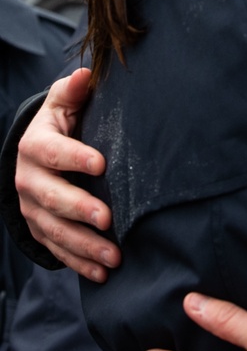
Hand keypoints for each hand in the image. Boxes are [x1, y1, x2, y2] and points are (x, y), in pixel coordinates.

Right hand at [15, 67, 118, 280]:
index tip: (102, 163)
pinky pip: (57, 250)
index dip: (75, 157)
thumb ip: (73, 90)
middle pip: (51, 198)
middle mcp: (28, 180)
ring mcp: (32, 209)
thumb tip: (83, 76)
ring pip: (55, 231)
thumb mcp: (64, 102)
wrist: (41, 150)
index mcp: (35, 145)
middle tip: (108, 219)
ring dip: (84, 246)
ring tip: (115, 257)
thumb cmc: (64, 120)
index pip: (53, 152)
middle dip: (80, 209)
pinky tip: (102, 274)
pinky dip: (79, 263)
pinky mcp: (39, 229)